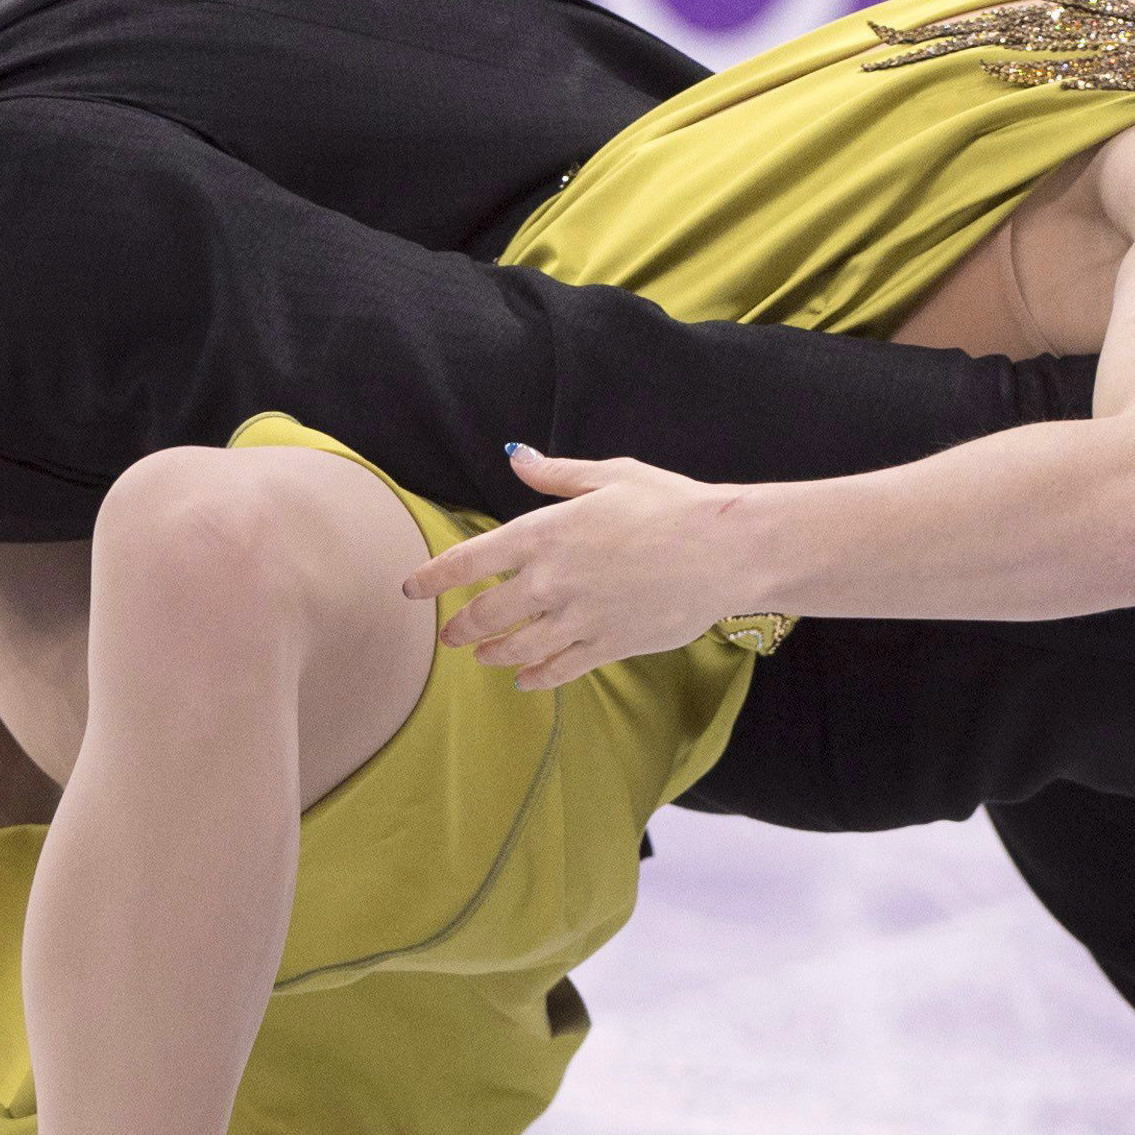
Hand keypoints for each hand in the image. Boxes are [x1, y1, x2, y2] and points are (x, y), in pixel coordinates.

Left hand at [398, 447, 748, 689]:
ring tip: (481, 656)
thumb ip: (554, 475)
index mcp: (546, 533)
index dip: (433, 577)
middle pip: (486, 614)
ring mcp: (578, 619)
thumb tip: (513, 455)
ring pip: (517, 648)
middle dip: (460, 626)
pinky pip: (559, 669)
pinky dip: (536, 677)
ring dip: (493, 654)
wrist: (725, 550)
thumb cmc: (670, 504)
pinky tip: (525, 679)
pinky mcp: (608, 646)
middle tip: (448, 634)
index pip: (470, 560)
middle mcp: (552, 580)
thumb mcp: (610, 476)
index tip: (409, 588)